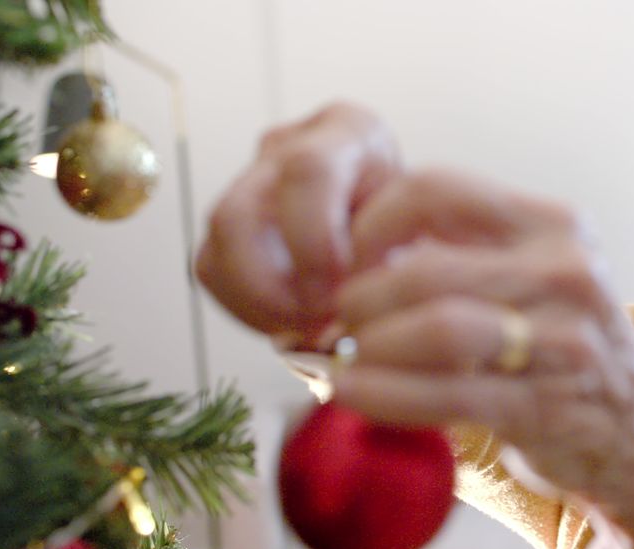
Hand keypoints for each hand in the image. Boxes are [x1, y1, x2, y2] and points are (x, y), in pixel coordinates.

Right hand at [195, 103, 400, 340]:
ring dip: (258, 306)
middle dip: (270, 287)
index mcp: (347, 132)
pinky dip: (249, 311)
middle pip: (236, 213)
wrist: (402, 213)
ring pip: (216, 249)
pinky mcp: (232, 223)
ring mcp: (252, 182)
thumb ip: (391, 255)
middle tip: (315, 324)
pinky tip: (292, 325)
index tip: (338, 292)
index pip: (307, 171)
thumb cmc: (414, 216)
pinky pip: (213, 272)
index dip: (314, 241)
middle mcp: (289, 146)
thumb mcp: (420, 224)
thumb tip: (352, 309)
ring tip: (307, 332)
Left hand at [332, 168, 633, 548]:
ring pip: (438, 328)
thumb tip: (349, 252)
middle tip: (333, 321)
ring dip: (371, 346)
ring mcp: (565, 337)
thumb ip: (460, 252)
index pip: (436, 188)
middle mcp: (567, 269)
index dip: (370, 222)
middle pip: (428, 267)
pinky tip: (351, 393)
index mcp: (553, 223)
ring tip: (341, 357)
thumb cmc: (563, 347)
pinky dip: (386, 394)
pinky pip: (449, 393)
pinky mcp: (549, 403)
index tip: (342, 259)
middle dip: (360, 297)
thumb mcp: (533, 276)